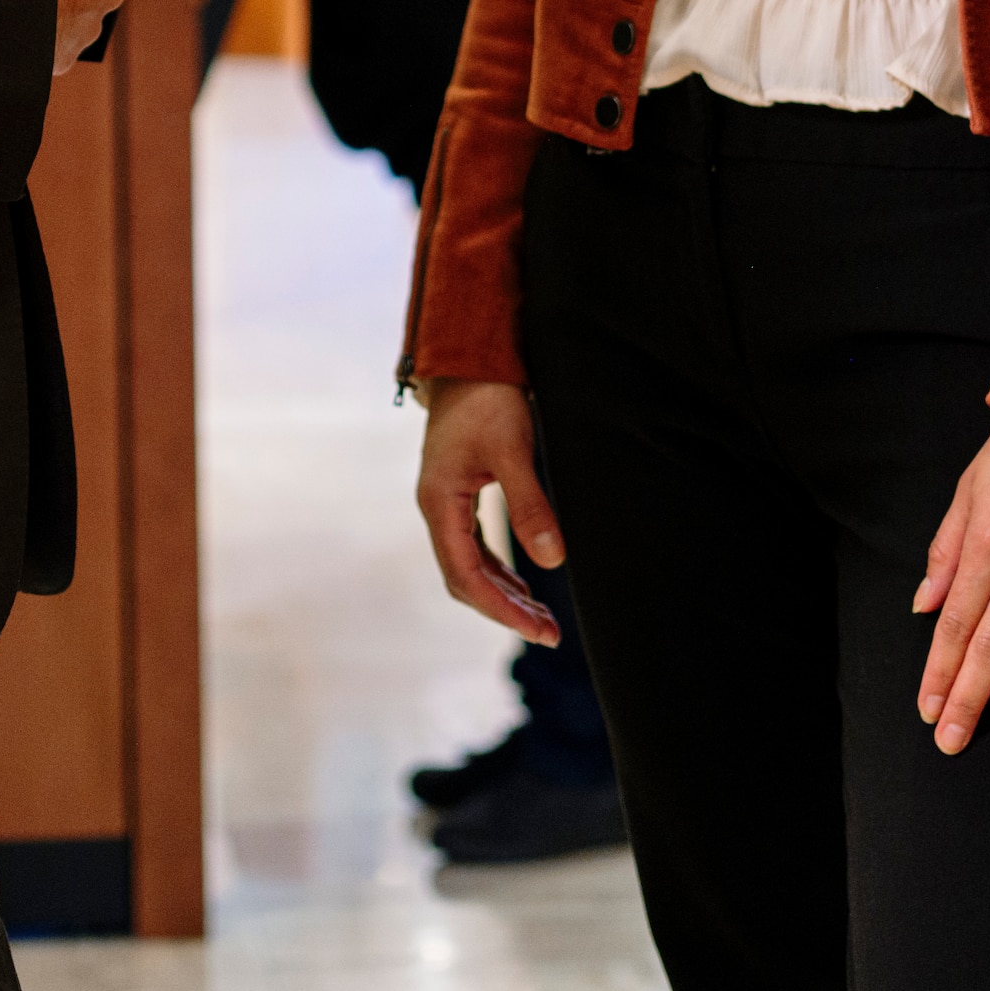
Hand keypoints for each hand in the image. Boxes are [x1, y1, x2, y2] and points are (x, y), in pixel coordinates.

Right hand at [411, 378, 564, 644]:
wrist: (468, 357)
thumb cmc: (489, 397)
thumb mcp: (512, 450)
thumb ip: (529, 505)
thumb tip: (553, 561)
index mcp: (439, 503)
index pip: (466, 576)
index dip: (501, 609)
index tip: (539, 629)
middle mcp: (436, 509)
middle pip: (465, 579)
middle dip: (505, 610)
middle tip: (550, 633)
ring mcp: (445, 502)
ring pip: (470, 565)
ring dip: (503, 594)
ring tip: (541, 617)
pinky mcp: (459, 494)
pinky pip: (474, 546)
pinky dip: (498, 570)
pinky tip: (524, 582)